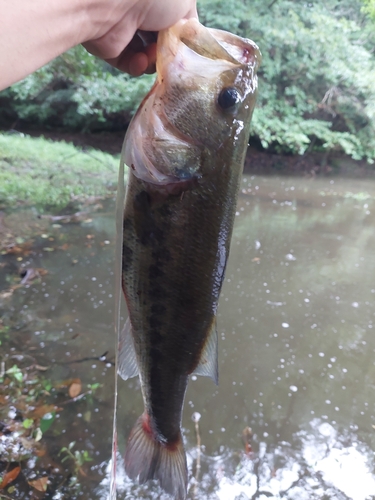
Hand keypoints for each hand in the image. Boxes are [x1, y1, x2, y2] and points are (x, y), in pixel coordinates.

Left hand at [83, 0, 197, 75]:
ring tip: (154, 57)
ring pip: (146, 54)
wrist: (112, 4)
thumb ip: (190, 21)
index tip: (185, 46)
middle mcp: (139, 7)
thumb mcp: (185, 3)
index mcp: (155, 0)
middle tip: (172, 56)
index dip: (180, 35)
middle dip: (168, 51)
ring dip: (154, 60)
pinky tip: (140, 61)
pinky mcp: (111, 46)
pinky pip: (129, 62)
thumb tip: (187, 36)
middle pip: (160, 39)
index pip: (173, 19)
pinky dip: (137, 66)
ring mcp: (124, 27)